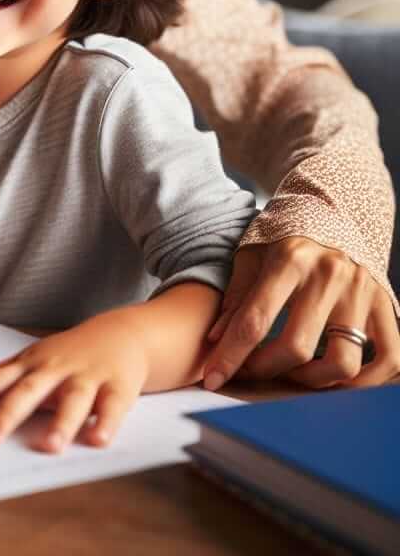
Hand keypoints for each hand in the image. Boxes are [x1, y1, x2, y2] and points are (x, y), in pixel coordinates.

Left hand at [0, 314, 147, 452]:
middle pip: (26, 391)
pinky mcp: (117, 386)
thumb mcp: (26, 361)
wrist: (120, 333)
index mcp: (27, 365)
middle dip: (6, 415)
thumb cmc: (65, 354)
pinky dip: (106, 423)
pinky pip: (112, 406)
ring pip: (72, 399)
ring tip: (50, 447)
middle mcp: (53, 369)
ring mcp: (85, 376)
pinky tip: (97, 440)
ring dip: (61, 422)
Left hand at [203, 238, 399, 390]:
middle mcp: (329, 275)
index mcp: (290, 259)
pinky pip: (389, 359)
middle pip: (297, 347)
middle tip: (251, 371)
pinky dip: (366, 382)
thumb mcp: (251, 258)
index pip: (255, 320)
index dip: (230, 356)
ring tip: (292, 372)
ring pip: (343, 362)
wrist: (332, 213)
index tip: (212, 379)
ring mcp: (362, 291)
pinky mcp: (386, 304)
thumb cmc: (282, 240)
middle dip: (265, 369)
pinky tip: (336, 379)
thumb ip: (235, 298)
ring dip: (312, 381)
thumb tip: (215, 341)